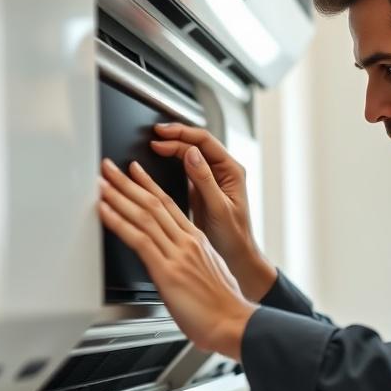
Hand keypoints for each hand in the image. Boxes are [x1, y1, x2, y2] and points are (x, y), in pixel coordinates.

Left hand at [97, 158, 255, 360]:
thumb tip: (183, 263)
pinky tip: (104, 211)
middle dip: (127, 182)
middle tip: (108, 167)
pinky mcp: (167, 271)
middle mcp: (187, 242)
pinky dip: (118, 222)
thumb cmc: (224, 308)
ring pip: (144, 215)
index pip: (169, 204)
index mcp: (198, 241)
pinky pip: (138, 239)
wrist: (234, 323)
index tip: (135, 172)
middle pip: (153, 203)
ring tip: (101, 181)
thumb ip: (193, 262)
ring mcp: (178, 254)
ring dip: (119, 195)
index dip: (149, 185)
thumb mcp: (212, 274)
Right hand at [150, 123, 276, 301]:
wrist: (237, 256)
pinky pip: (185, 168)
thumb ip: (205, 180)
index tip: (162, 134)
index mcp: (232, 170)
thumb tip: (191, 153)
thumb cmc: (234, 236)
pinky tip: (159, 160)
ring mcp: (211, 178)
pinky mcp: (201, 188)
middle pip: (196, 143)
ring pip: (189, 153)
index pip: (205, 141)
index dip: (182, 133)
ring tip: (154, 144)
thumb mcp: (219, 208)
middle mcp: (223, 171)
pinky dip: (171, 162)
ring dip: (171, 147)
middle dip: (174, 137)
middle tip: (153, 136)